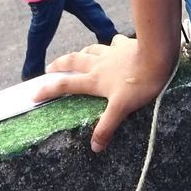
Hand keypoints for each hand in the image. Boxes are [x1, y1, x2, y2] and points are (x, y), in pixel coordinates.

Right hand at [32, 34, 176, 152]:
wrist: (157, 55)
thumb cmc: (140, 82)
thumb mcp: (121, 108)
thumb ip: (106, 126)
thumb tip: (95, 147)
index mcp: (95, 80)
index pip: (65, 85)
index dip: (48, 89)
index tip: (33, 93)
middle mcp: (99, 64)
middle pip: (73, 62)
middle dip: (59, 65)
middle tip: (49, 68)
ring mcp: (111, 52)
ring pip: (91, 50)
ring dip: (82, 53)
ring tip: (78, 56)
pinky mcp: (125, 45)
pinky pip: (114, 43)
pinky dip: (110, 45)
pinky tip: (114, 45)